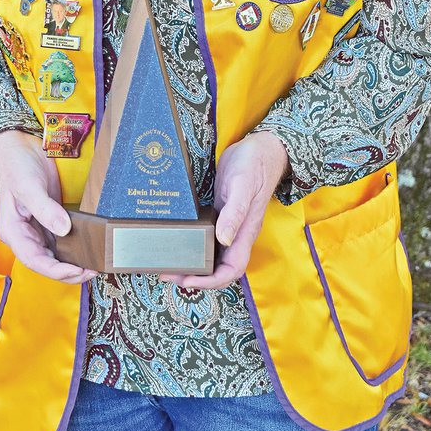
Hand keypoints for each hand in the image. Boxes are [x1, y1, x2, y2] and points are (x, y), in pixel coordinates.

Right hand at [0, 130, 96, 283]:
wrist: (20, 146)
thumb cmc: (17, 166)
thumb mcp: (28, 186)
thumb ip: (45, 209)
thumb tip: (64, 230)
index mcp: (13, 231)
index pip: (34, 260)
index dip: (56, 270)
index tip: (77, 271)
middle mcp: (25, 235)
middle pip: (46, 262)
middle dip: (69, 271)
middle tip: (93, 270)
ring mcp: (37, 229)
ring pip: (55, 254)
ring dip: (74, 262)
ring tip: (95, 264)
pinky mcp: (49, 220)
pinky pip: (62, 240)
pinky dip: (75, 247)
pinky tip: (89, 248)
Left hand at [161, 131, 288, 290]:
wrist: (262, 148)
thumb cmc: (254, 164)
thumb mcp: (242, 185)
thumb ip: (235, 212)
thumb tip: (223, 239)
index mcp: (246, 232)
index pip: (231, 270)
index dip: (210, 281)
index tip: (187, 281)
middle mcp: (238, 234)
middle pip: (219, 269)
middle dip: (195, 277)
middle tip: (168, 273)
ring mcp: (230, 225)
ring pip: (213, 256)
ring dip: (193, 265)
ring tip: (169, 263)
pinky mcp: (222, 215)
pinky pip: (209, 239)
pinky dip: (194, 246)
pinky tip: (179, 242)